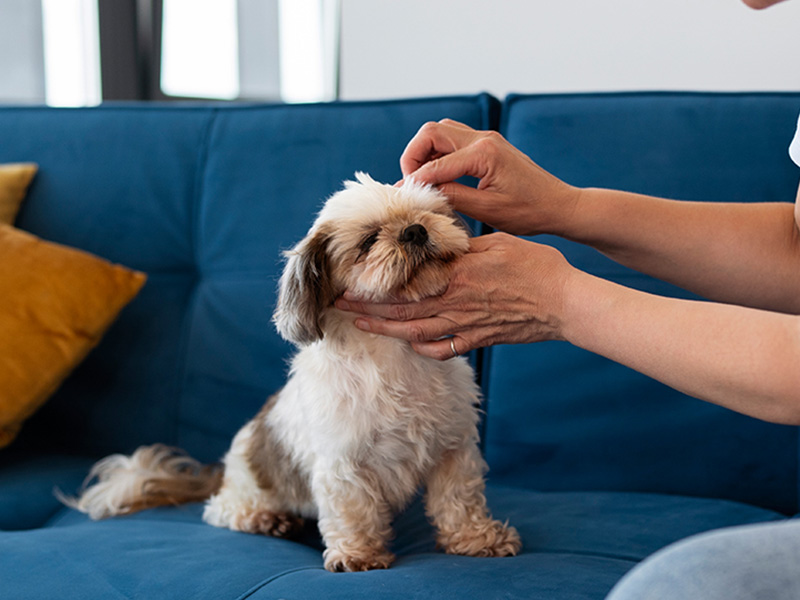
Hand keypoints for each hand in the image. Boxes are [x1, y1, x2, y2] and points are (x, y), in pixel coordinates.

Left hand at [335, 233, 574, 360]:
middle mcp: (454, 303)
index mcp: (456, 276)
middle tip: (338, 305)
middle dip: (366, 307)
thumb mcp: (497, 243)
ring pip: (414, 331)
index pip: (404, 283)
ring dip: (384, 328)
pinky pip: (443, 350)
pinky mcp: (478, 340)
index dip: (373, 285)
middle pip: (400, 309)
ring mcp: (464, 326)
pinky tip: (410, 343)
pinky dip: (423, 348)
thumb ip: (463, 246)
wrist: (564, 303)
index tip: (349, 282)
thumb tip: (436, 240)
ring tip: (360, 324)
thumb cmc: (536, 267)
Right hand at [400, 119, 579, 235]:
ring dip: (425, 152)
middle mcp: (484, 139)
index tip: (404, 197)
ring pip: (440, 131)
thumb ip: (452, 197)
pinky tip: (439, 176)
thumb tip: (422, 192)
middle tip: (412, 183)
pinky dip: (438, 153)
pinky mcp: (488, 145)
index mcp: (484, 154)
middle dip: (413, 156)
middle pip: (431, 132)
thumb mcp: (487, 210)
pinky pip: (453, 139)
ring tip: (423, 181)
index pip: (435, 163)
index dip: (415, 181)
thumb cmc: (528, 211)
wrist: (558, 205)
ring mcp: (486, 139)